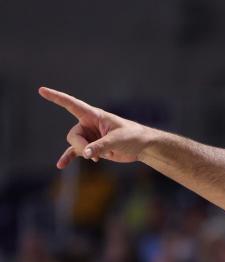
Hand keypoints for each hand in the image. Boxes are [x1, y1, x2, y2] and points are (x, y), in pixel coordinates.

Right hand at [38, 87, 152, 168]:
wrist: (141, 146)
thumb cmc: (132, 137)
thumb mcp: (116, 140)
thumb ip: (100, 146)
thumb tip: (85, 154)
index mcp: (94, 115)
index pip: (71, 104)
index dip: (56, 97)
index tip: (41, 90)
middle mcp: (88, 124)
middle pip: (73, 135)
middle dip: (81, 146)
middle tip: (95, 154)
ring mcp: (89, 136)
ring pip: (75, 146)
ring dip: (85, 153)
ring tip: (99, 159)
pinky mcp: (92, 148)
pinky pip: (76, 153)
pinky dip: (69, 158)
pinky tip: (60, 165)